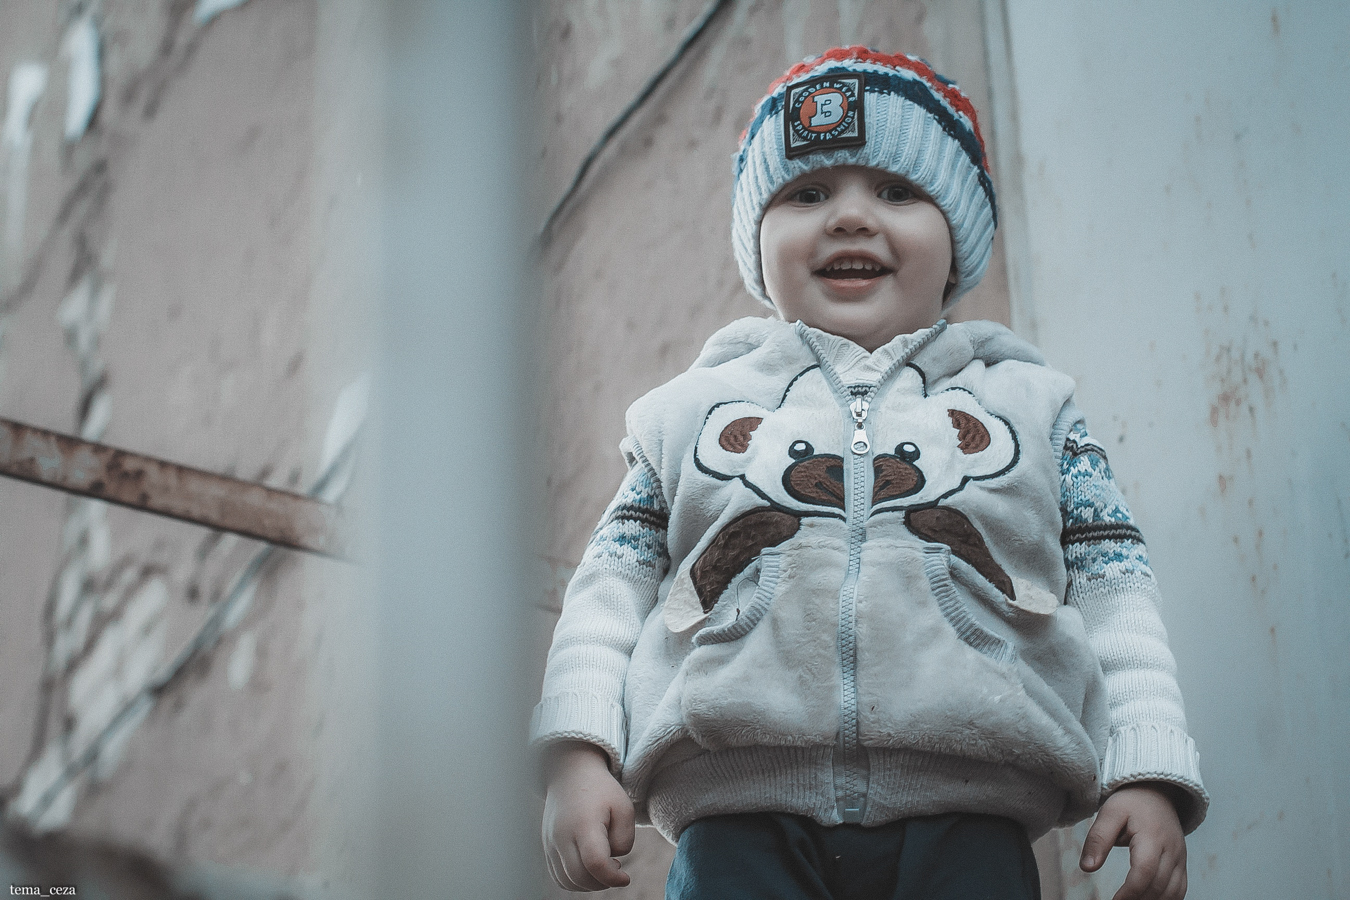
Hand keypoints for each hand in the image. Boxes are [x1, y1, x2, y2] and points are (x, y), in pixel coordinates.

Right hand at [542, 741, 635, 890]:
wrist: (570, 774)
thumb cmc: (601, 791)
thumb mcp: (624, 809)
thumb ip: (624, 840)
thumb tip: (611, 864)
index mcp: (584, 823)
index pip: (595, 863)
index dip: (612, 878)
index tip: (625, 877)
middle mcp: (561, 835)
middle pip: (580, 877)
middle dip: (603, 882)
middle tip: (616, 868)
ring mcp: (550, 843)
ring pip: (567, 881)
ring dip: (589, 884)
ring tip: (603, 866)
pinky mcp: (546, 847)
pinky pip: (558, 876)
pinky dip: (576, 881)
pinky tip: (589, 867)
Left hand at [1081, 783, 1187, 899]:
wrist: (1156, 791)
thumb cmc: (1130, 802)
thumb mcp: (1109, 813)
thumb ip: (1098, 839)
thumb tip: (1086, 868)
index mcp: (1152, 836)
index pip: (1145, 870)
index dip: (1131, 891)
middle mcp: (1171, 849)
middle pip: (1159, 884)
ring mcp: (1180, 857)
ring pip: (1173, 891)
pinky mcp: (1182, 863)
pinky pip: (1180, 889)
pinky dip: (1166, 899)